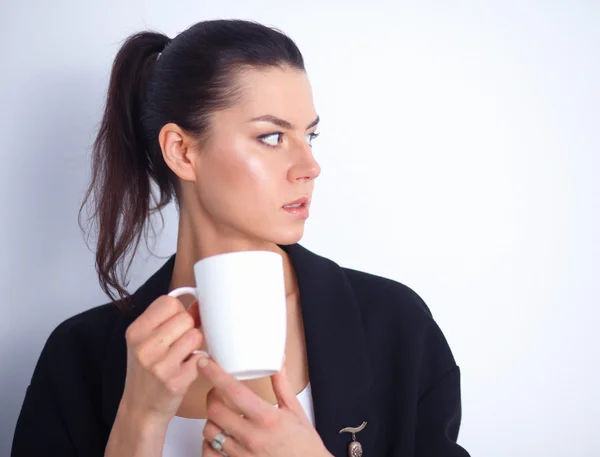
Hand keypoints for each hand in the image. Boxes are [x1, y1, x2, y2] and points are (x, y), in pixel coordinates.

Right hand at [119, 295, 204, 426]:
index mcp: (136, 331)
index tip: (175, 325)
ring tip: (183, 357)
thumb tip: (198, 303)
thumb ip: (171, 320)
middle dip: (188, 329)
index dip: (178, 311)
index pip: (168, 302)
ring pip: (195, 336)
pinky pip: (200, 358)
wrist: (140, 409)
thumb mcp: (148, 341)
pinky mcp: (175, 382)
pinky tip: (186, 370)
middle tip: (179, 345)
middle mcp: (144, 347)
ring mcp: (159, 365)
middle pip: (185, 318)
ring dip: (195, 346)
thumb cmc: (147, 371)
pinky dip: (197, 363)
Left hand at [197, 354, 331, 456]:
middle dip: (212, 396)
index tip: (205, 363)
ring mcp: (242, 455)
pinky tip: (219, 437)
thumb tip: (277, 362)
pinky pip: (210, 454)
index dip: (215, 374)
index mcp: (267, 418)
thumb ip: (282, 385)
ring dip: (212, 419)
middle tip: (218, 391)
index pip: (234, 391)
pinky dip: (209, 443)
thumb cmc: (304, 446)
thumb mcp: (296, 412)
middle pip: (214, 410)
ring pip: (209, 432)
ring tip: (221, 415)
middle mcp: (252, 437)